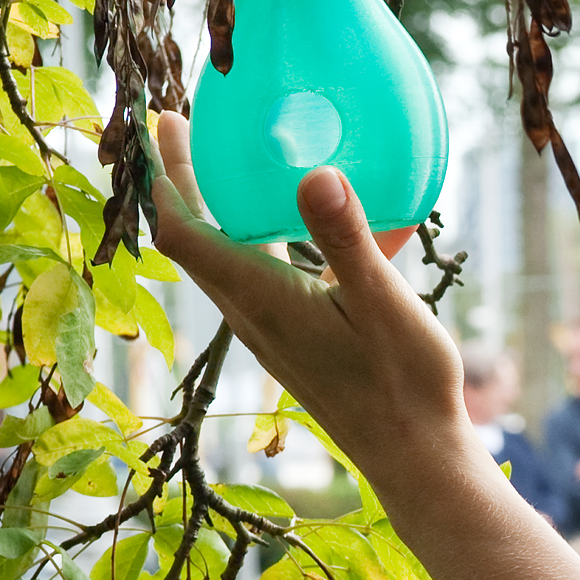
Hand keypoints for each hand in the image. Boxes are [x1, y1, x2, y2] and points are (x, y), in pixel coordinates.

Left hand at [147, 112, 467, 487]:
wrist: (415, 457)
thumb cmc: (404, 385)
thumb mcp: (384, 303)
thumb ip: (347, 238)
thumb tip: (315, 173)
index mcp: (262, 298)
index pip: (184, 232)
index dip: (167, 175)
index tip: (165, 123)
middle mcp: (253, 313)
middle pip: (196, 238)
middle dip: (184, 179)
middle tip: (182, 125)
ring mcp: (273, 330)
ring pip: (229, 257)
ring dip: (224, 207)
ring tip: (240, 163)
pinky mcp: (296, 340)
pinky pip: (268, 276)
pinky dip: (274, 237)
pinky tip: (327, 224)